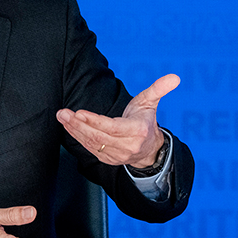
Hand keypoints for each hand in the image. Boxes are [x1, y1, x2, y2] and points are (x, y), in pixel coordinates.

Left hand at [56, 73, 179, 167]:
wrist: (148, 149)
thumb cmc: (145, 120)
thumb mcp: (151, 103)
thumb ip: (159, 89)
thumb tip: (175, 77)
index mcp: (137, 131)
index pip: (113, 127)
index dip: (95, 121)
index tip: (79, 113)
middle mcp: (127, 146)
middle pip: (99, 136)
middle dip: (79, 124)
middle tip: (64, 113)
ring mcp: (117, 155)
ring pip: (92, 143)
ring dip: (74, 130)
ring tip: (62, 116)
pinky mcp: (108, 159)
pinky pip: (90, 148)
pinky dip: (77, 137)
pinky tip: (68, 126)